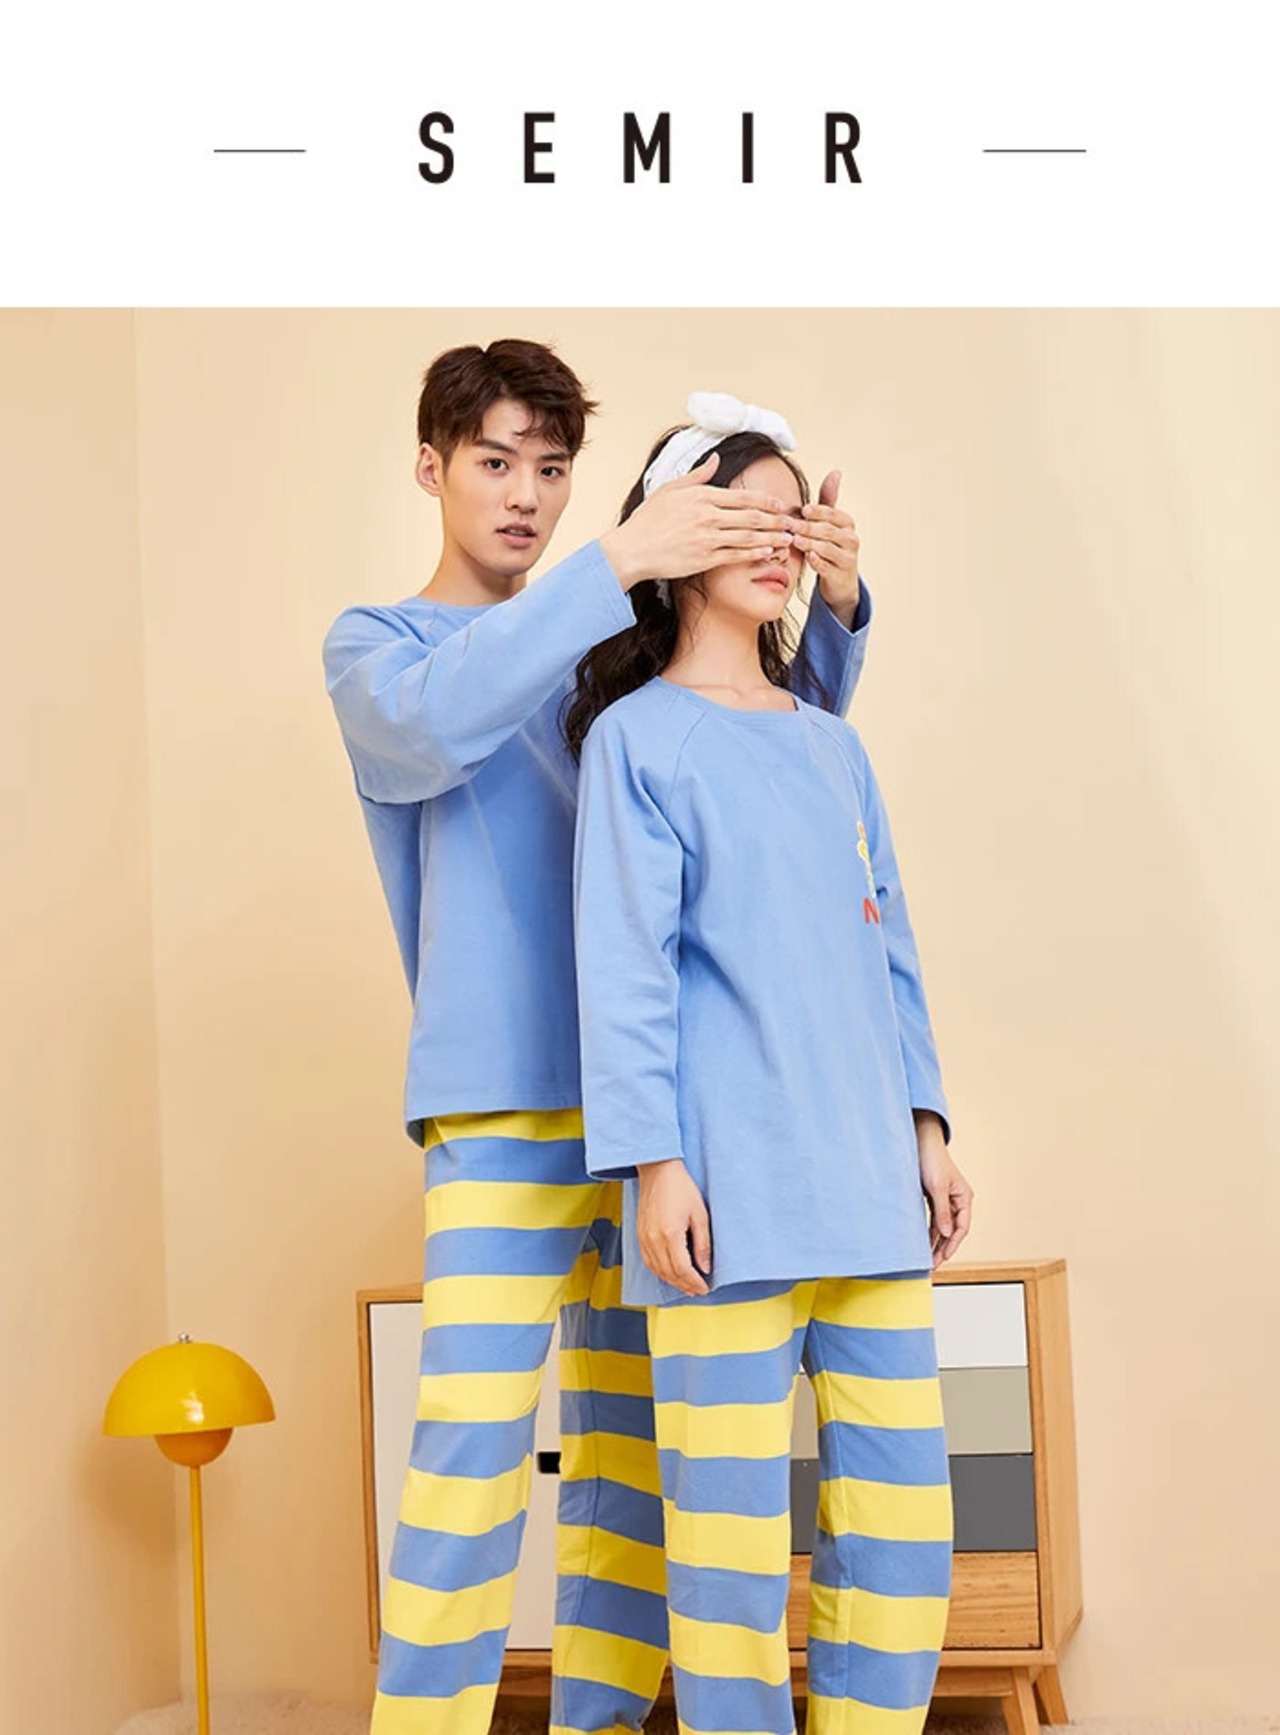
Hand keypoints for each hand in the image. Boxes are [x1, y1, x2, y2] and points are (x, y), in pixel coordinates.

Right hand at [600, 453, 795, 590]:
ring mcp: (707, 538)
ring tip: (788, 538)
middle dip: (776, 519)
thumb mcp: (670, 489)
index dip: (766, 501)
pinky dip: (756, 552)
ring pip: (749, 536)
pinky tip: (769, 552)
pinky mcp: (704, 559)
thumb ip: (697, 475)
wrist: (632, 550)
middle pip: (751, 516)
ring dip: (772, 537)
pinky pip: (737, 555)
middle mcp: (707, 515)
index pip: (742, 496)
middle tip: (793, 522)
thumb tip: (716, 459)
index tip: (781, 504)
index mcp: (701, 495)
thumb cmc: (648, 520)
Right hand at [636, 1159, 711, 1295]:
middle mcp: (654, 1239)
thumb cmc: (680, 1187)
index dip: (694, 1282)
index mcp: (670, 1234)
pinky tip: (669, 1274)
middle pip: (669, 1273)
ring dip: (672, 1281)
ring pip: (657, 1270)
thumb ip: (703, 1243)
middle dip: (685, 1285)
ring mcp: (644, 1238)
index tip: (705, 1288)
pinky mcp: (639, 1234)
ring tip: (686, 1286)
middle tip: (698, 1291)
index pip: (683, 1269)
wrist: (657, 1170)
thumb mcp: (700, 1214)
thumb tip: (705, 1268)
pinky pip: (648, 1261)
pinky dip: (659, 1272)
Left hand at [793, 472, 860, 625]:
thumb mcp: (830, 522)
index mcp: (847, 523)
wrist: (840, 580)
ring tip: (794, 539)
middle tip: (790, 525)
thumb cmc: (830, 546)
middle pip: (828, 530)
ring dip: (809, 543)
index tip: (803, 510)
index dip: (818, 511)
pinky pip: (827, 567)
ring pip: (827, 548)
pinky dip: (817, 561)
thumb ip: (829, 499)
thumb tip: (836, 472)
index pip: (833, 514)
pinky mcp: (840, 575)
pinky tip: (807, 556)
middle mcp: (851, 539)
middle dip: (808, 527)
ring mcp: (847, 558)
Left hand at [914, 1111, 973, 1267]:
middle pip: (952, 1229)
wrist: (919, 1140)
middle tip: (933, 1264)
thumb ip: (942, 1211)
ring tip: (928, 1258)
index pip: (962, 1227)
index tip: (943, 1258)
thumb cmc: (930, 1159)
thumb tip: (948, 1234)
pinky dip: (929, 1231)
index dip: (953, 1244)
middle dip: (943, 1247)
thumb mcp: (936, 1187)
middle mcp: (957, 1199)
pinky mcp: (933, 1197)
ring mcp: (945, 1199)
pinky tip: (923, 1242)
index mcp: (964, 1197)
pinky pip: (934, 1219)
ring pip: (942, 1226)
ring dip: (936, 1242)